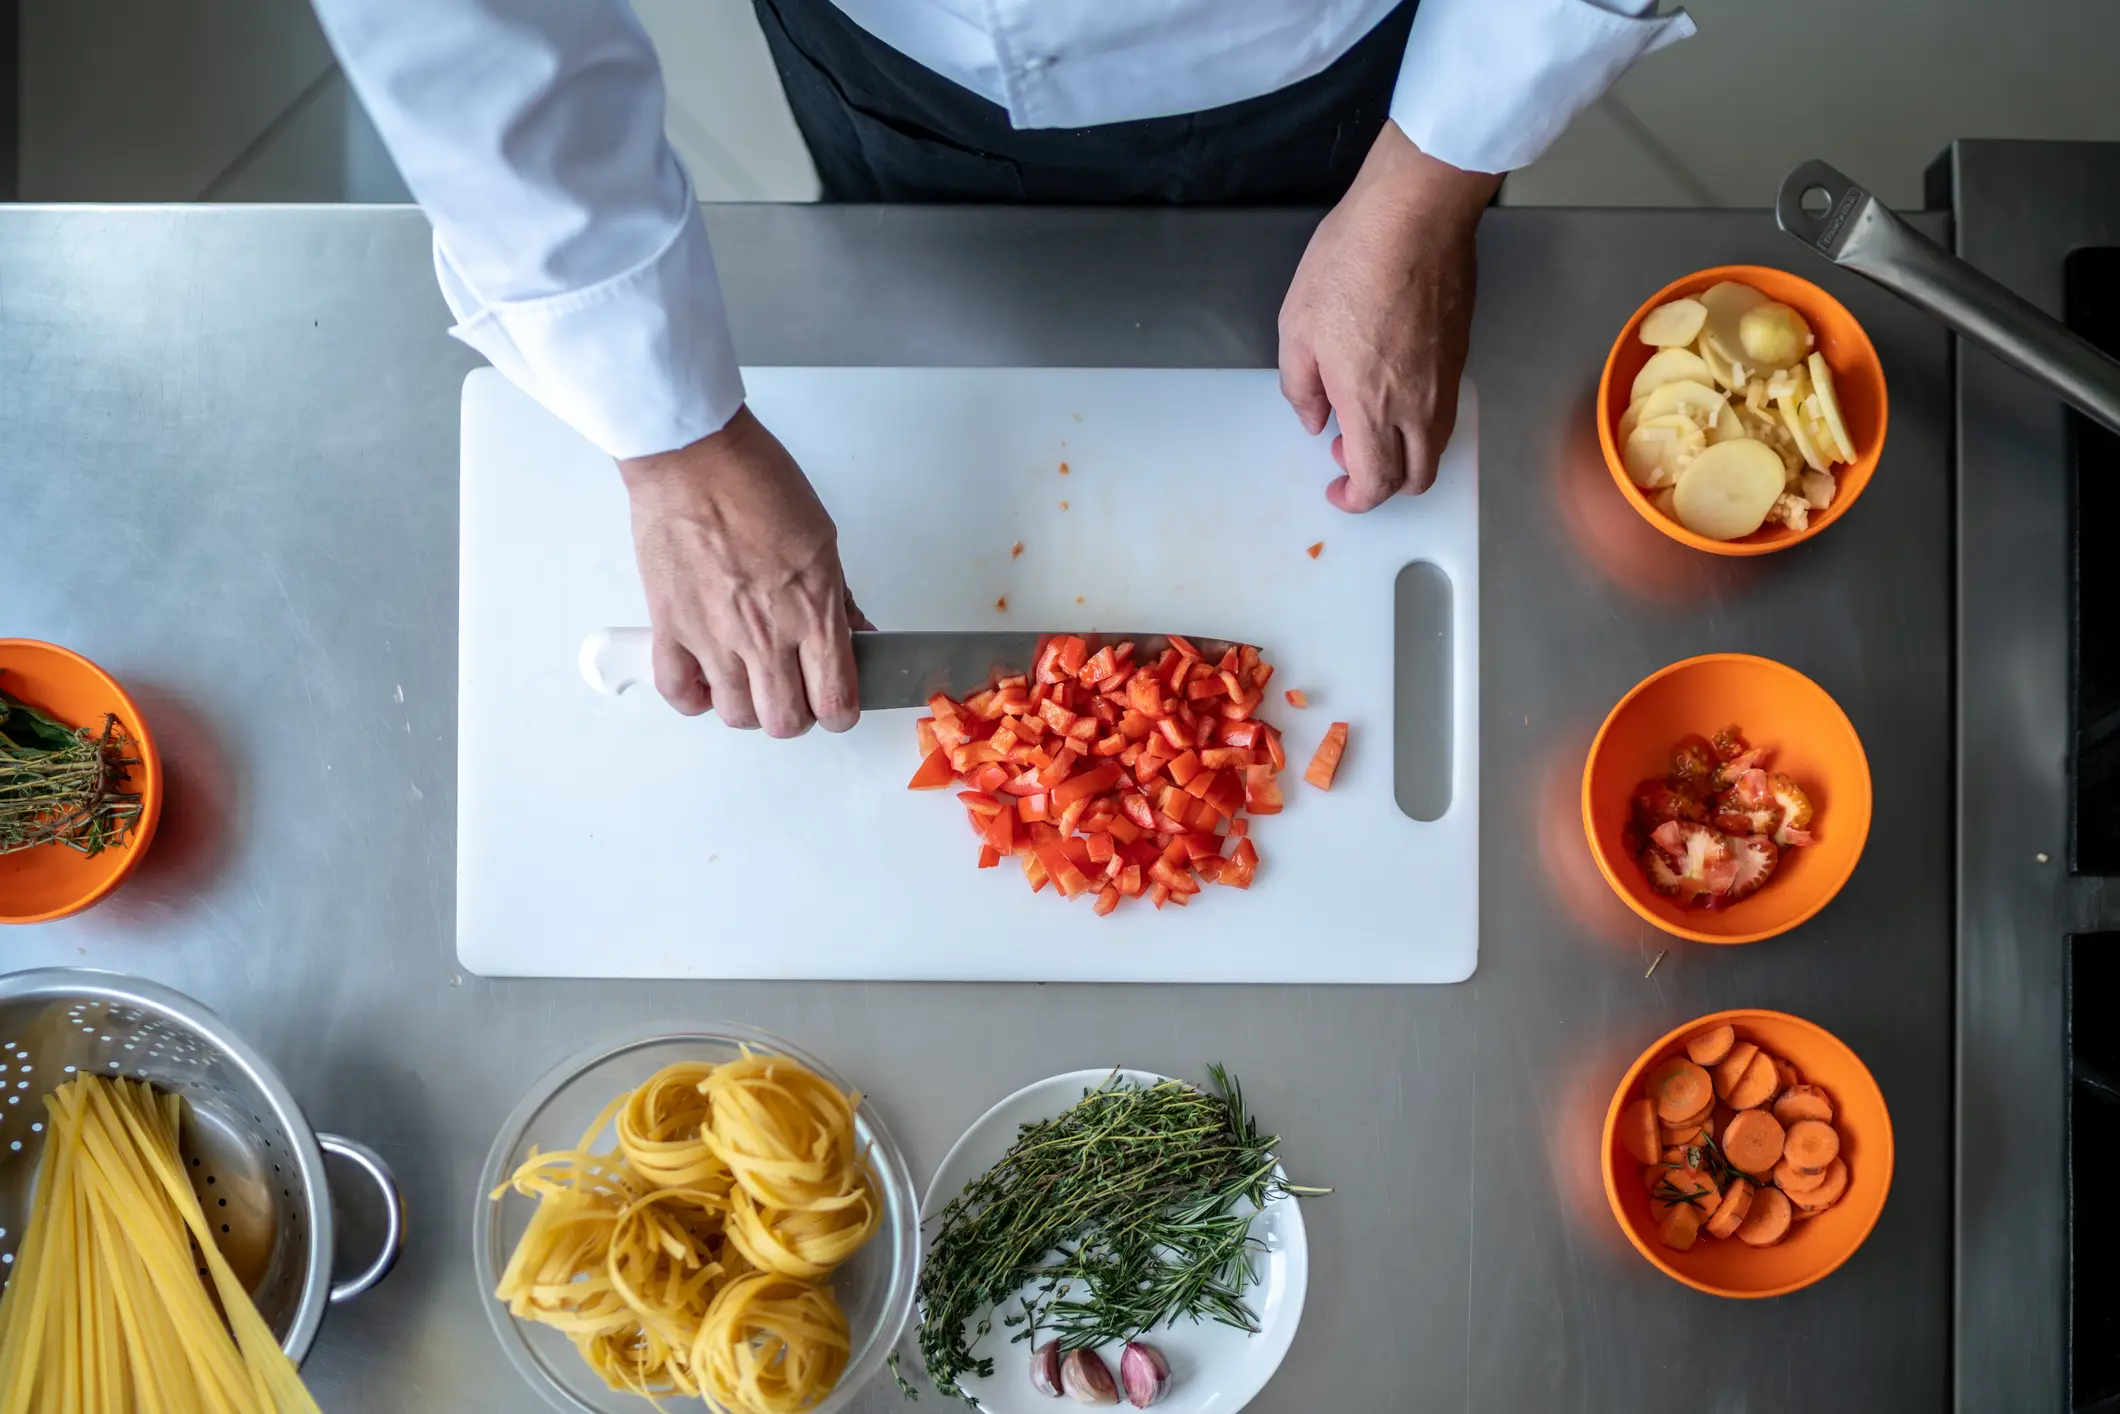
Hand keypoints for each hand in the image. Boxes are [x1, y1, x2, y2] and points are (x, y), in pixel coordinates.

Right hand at [618, 407, 864, 736]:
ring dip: (747, 706)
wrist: (693, 456)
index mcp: (812, 610)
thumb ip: (839, 598)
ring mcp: (714, 636)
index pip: (835, 701)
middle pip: (784, 721)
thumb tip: (857, 634)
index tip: (835, 700)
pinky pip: (678, 691)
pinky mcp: (669, 627)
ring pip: (736, 714)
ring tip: (749, 680)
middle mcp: (765, 634)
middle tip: (794, 690)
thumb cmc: (756, 481)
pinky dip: (692, 696)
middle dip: (795, 714)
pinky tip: (705, 679)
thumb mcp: (822, 538)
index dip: (839, 710)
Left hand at [1277, 121, 1500, 509]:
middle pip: (1417, 477)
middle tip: (1349, 454)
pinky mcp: (1460, 353)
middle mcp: (1419, 403)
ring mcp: (1446, 379)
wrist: (1414, 213)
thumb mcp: (1296, 328)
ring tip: (1367, 418)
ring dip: (1404, 452)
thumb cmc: (1350, 263)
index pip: (1377, 482)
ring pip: (1437, 446)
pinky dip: (1421, 421)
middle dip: (1384, 483)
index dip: (1356, 498)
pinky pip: (1445, 410)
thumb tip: (1315, 420)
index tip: (1336, 489)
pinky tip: (1392, 386)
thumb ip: (1301, 388)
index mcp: (1372, 404)